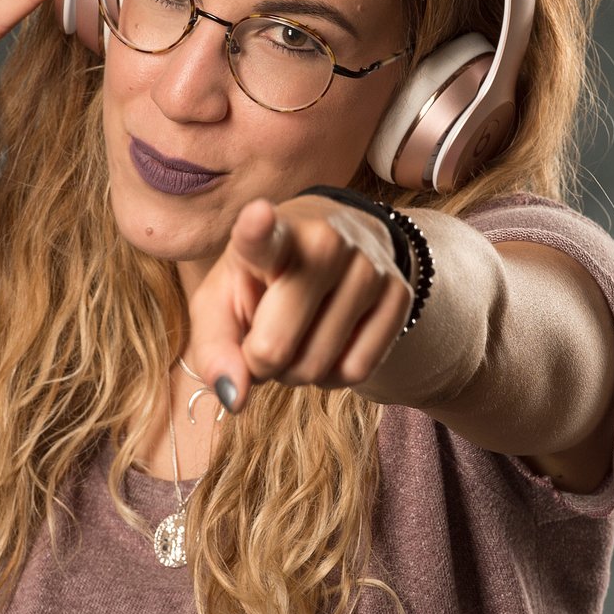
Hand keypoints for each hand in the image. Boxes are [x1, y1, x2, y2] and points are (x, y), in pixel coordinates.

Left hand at [186, 194, 412, 413]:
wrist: (333, 246)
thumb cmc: (259, 281)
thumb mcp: (221, 303)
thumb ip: (213, 351)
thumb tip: (236, 399)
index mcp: (272, 236)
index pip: (262, 236)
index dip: (256, 228)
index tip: (257, 215)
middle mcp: (325, 243)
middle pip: (274, 348)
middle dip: (260, 363)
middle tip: (263, 336)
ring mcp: (368, 267)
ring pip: (316, 368)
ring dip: (295, 372)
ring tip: (297, 334)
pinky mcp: (399, 294)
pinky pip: (357, 372)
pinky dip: (332, 376)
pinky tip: (328, 344)